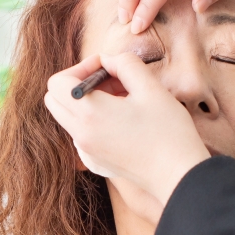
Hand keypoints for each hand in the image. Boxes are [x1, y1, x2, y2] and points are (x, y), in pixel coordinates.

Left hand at [44, 52, 211, 222]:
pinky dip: (94, 120)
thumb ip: (125, 64)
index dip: (80, 67)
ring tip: (123, 100)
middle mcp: (81, 134)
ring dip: (88, 101)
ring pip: (69, 116)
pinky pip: (82, 133)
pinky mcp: (95, 161)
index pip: (57, 82)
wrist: (179, 175)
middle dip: (78, 83)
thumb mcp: (150, 87)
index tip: (105, 67)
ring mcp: (86, 150)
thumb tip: (108, 60)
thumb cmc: (168, 131)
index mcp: (89, 113)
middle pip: (55, 99)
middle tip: (111, 82)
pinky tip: (124, 121)